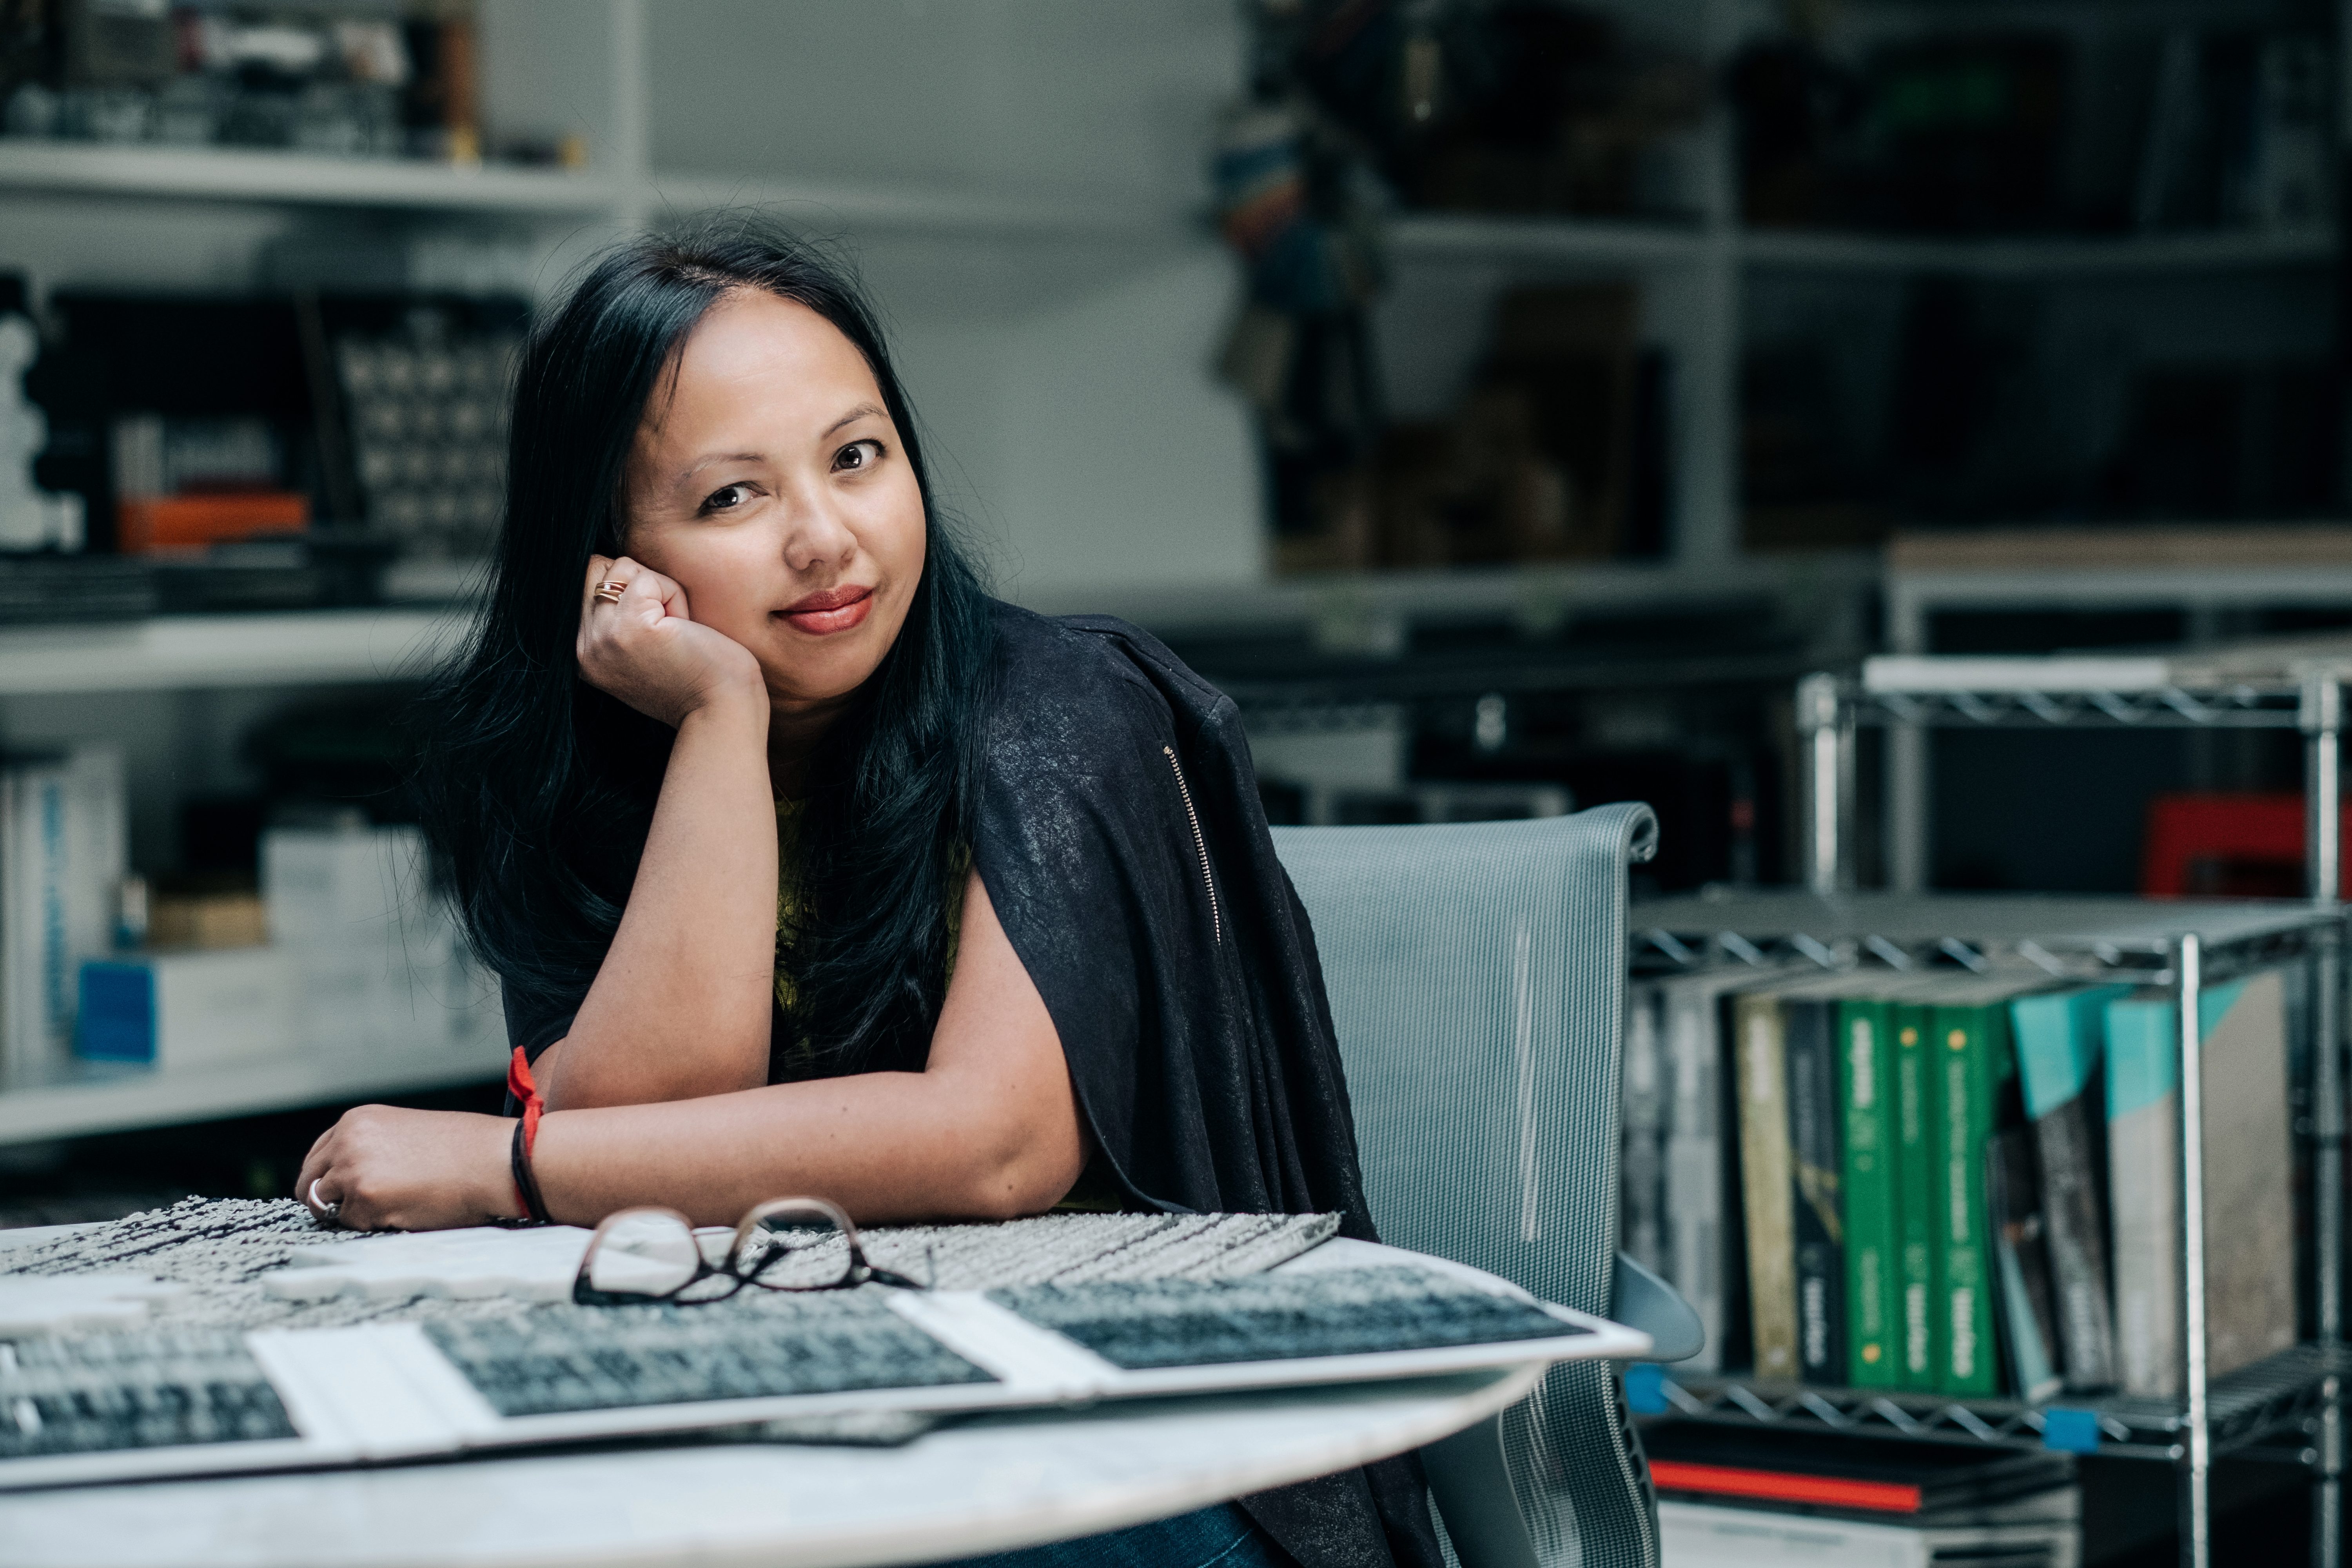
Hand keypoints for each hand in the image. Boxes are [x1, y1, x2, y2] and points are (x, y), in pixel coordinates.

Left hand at [296, 1105, 521, 1231]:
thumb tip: (353, 1175)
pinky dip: (372, 1225)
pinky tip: (404, 1211)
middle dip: (327, 1200)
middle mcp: (347, 1141)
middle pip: (309, 1182)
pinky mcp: (365, 1199)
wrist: (495, 1159)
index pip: (317, 1155)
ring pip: (326, 1206)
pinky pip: (351, 1224)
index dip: (326, 1178)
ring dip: (351, 1213)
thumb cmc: (465, 1148)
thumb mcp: (407, 1132)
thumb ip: (373, 1147)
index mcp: (357, 1120)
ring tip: (390, 1207)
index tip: (337, 1192)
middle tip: (355, 1211)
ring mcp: (353, 1170)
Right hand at [577, 555, 763, 727]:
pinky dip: (675, 595)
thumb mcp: (638, 649)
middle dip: (638, 584)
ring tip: (676, 631)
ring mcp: (603, 638)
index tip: (655, 629)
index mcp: (582, 654)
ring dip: (660, 590)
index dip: (626, 590)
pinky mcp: (631, 627)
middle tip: (667, 625)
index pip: (586, 584)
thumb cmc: (695, 676)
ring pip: (622, 568)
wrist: (722, 711)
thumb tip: (614, 570)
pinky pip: (648, 579)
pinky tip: (684, 628)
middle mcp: (584, 648)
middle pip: (597, 569)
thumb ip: (616, 618)